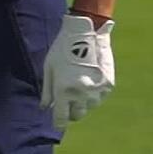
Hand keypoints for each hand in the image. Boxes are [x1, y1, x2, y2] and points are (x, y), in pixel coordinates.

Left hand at [40, 14, 114, 128]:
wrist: (85, 32)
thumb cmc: (62, 48)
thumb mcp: (49, 68)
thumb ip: (47, 91)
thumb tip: (45, 108)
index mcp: (63, 91)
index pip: (61, 118)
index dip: (59, 121)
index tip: (58, 121)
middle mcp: (80, 94)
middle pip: (77, 115)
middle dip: (71, 111)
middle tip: (68, 101)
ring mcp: (96, 90)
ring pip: (89, 107)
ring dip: (83, 102)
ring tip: (80, 85)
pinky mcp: (107, 85)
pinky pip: (99, 96)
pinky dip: (94, 92)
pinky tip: (90, 78)